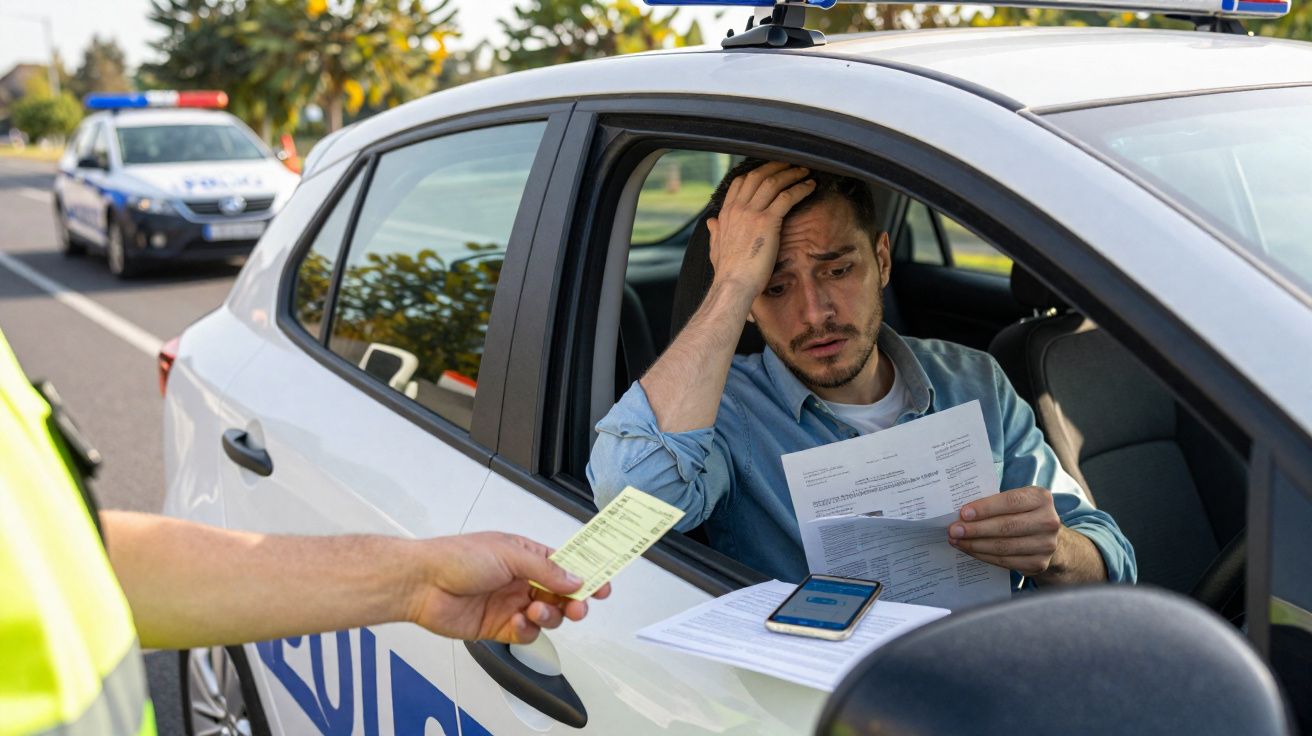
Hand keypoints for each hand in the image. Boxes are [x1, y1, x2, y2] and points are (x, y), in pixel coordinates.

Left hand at [407, 532, 611, 643]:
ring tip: (536, 612)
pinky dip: (527, 630)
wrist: (422, 584)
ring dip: (549, 616)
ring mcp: (511, 603)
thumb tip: (576, 579)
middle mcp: (521, 578)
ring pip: (547, 616)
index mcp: (525, 554)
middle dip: (574, 601)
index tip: (603, 583)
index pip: (565, 564)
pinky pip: (526, 633)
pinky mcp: (499, 626)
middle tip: (579, 606)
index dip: (586, 573)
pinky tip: (518, 622)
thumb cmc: (456, 557)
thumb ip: (547, 570)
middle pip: (561, 594)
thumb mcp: (509, 554)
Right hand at [706, 161, 816, 295]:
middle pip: (758, 176)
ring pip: (773, 182)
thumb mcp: (715, 248)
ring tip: (804, 171)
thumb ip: (715, 232)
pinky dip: (800, 188)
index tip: (771, 170)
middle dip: (776, 166)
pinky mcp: (767, 222)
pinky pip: (787, 197)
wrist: (733, 285)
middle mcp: (738, 209)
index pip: (740, 183)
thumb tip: (710, 221)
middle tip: (791, 164)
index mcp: (726, 214)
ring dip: (791, 174)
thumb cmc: (727, 272)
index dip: (757, 172)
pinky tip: (810, 186)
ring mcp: (752, 213)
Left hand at [947, 486, 1063, 576]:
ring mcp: (1046, 544)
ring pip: (1004, 546)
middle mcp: (1048, 521)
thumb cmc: (1021, 513)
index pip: (1010, 502)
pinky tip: (970, 550)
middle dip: (976, 529)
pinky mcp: (1039, 563)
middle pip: (1006, 526)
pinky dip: (984, 556)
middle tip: (954, 530)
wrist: (1044, 538)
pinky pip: (1005, 561)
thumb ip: (995, 503)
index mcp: (1041, 498)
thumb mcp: (1016, 500)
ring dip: (975, 545)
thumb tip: (961, 514)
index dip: (985, 508)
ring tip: (956, 540)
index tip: (963, 513)